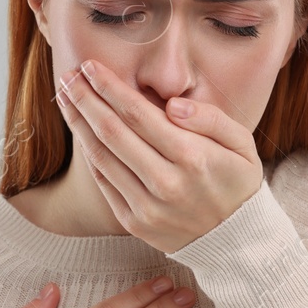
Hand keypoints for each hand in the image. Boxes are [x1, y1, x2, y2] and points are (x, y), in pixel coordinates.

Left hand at [54, 58, 262, 252]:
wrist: (236, 241)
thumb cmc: (237, 182)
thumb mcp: (242, 144)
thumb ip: (210, 118)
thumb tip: (173, 104)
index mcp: (192, 156)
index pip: (138, 113)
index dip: (109, 87)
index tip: (90, 66)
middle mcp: (166, 182)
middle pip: (111, 132)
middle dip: (85, 99)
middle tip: (67, 76)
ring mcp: (147, 206)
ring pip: (101, 156)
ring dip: (78, 123)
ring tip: (65, 98)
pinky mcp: (134, 222)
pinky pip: (103, 182)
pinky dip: (89, 154)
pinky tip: (81, 131)